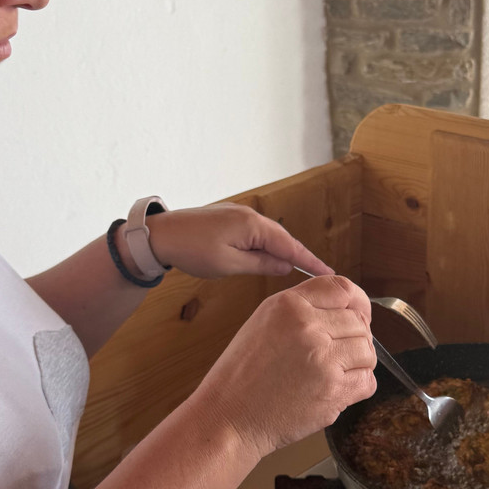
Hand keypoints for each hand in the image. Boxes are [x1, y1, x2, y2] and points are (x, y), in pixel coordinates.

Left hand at [143, 202, 332, 278]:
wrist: (160, 235)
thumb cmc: (192, 251)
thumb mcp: (229, 265)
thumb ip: (260, 265)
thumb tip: (284, 266)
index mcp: (252, 225)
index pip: (289, 246)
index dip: (310, 261)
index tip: (329, 273)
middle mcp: (250, 215)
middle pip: (282, 238)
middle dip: (300, 256)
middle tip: (320, 274)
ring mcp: (239, 214)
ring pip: (269, 235)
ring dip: (283, 251)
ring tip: (299, 269)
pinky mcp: (229, 218)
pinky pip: (256, 232)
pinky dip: (267, 245)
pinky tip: (270, 257)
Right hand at [192, 275, 376, 457]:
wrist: (228, 417)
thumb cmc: (242, 374)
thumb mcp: (264, 322)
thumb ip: (303, 309)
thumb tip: (345, 310)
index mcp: (290, 305)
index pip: (342, 288)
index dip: (358, 301)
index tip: (360, 313)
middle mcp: (308, 327)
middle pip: (359, 322)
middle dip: (355, 337)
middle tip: (339, 352)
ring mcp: (323, 360)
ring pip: (368, 351)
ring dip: (358, 362)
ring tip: (336, 371)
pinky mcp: (333, 391)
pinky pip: (368, 381)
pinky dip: (359, 385)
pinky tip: (338, 387)